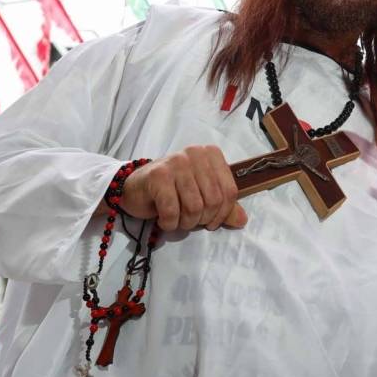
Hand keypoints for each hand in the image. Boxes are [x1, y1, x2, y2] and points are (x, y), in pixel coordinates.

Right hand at [119, 145, 246, 231]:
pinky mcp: (158, 176)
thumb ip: (223, 206)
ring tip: (177, 220)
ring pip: (194, 207)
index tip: (212, 222)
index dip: (223, 213)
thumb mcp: (202, 195)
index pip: (229, 191)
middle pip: (213, 200)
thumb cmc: (172, 190)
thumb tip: (242, 221)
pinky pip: (172, 210)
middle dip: (203, 219)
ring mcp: (176, 162)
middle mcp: (195, 153)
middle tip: (190, 221)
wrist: (135, 187)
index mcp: (211, 154)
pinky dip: (169, 222)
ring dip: (186, 222)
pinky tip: (164, 220)